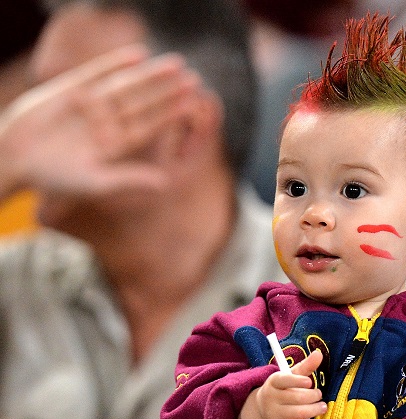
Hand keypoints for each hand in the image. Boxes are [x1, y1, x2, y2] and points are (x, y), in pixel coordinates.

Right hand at [0, 44, 201, 199]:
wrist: (14, 159)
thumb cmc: (54, 178)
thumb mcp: (96, 182)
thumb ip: (130, 180)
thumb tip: (166, 184)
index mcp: (117, 144)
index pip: (150, 125)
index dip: (171, 113)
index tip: (193, 103)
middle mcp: (108, 122)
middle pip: (144, 103)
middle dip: (168, 91)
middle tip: (195, 79)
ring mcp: (91, 104)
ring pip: (127, 85)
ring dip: (151, 74)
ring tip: (177, 63)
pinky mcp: (71, 88)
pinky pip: (98, 72)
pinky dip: (117, 62)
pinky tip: (139, 54)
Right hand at [238, 349, 326, 418]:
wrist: (262, 407)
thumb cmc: (283, 388)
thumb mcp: (291, 375)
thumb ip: (306, 366)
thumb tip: (319, 353)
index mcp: (274, 381)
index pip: (283, 380)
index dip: (296, 381)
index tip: (309, 382)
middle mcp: (271, 397)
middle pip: (294, 398)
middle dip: (312, 396)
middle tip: (319, 395)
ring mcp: (273, 413)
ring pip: (296, 413)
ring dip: (313, 411)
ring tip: (322, 407)